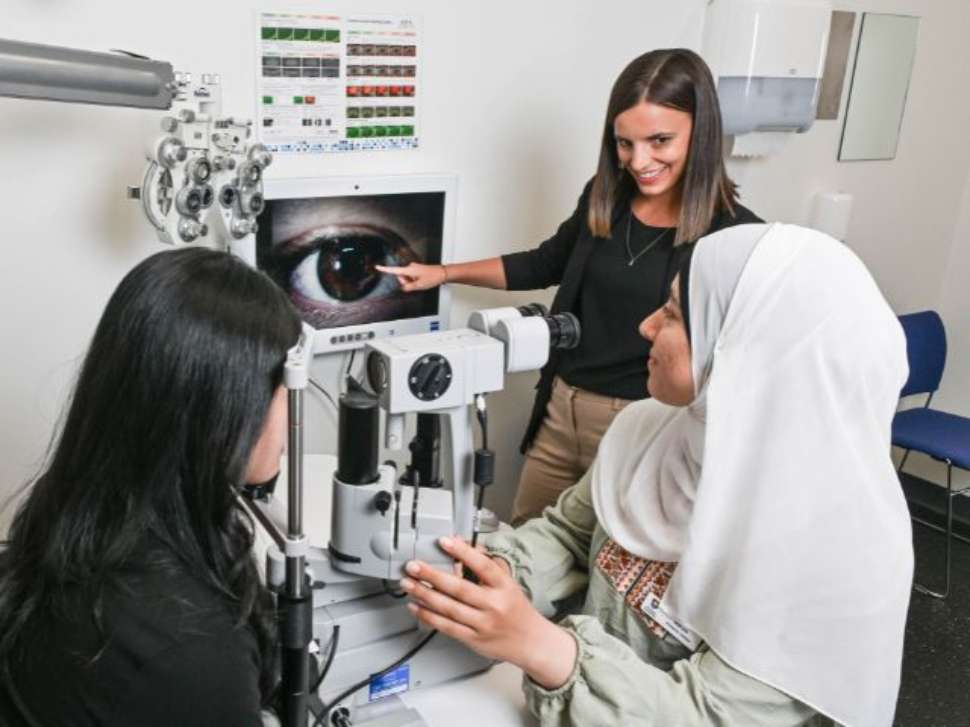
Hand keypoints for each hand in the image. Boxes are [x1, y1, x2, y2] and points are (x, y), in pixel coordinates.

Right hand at [375, 262, 445, 291]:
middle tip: (416, 284)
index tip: (377, 267)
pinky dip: (414, 280)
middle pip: (401, 277)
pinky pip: (411, 276)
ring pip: (407, 277)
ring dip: (411, 282)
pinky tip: (422, 281)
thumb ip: (408, 287)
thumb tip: (403, 288)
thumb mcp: (419, 286)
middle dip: (406, 282)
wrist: (442, 273)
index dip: (385, 269)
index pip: (394, 270)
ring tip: (421, 282)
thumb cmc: (432, 277)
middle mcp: (410, 267)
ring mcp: (414, 268)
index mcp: (409, 270)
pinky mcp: (417, 270)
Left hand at [401, 536, 576, 689]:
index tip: (444, 541)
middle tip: (413, 566)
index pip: (482, 566)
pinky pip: (447, 627)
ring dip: (425, 595)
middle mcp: (494, 605)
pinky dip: (429, 616)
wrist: (531, 642)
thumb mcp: (508, 583)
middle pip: (459, 588)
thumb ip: (486, 566)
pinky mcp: (473, 639)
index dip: (462, 552)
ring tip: (409, 584)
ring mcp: (483, 624)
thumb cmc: (516, 610)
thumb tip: (462, 546)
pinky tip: (416, 606)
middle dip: (432, 576)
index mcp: (504, 587)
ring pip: (449, 608)